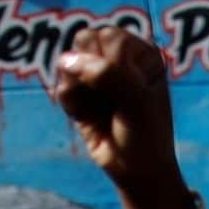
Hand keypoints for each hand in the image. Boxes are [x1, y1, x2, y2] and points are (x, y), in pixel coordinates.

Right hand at [54, 28, 180, 199]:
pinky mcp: (78, 93)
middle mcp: (117, 57)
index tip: (132, 93)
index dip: (115, 66)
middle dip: (95, 73)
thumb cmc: (146, 135)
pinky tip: (90, 118)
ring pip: (68, 60)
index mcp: (141, 53)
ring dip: (81, 87)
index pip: (110, 37)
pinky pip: (61, 86)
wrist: (137, 172)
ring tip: (102, 108)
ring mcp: (95, 74)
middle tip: (114, 101)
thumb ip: (107, 73)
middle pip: (85, 40)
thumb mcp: (136, 101)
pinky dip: (73, 104)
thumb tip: (65, 60)